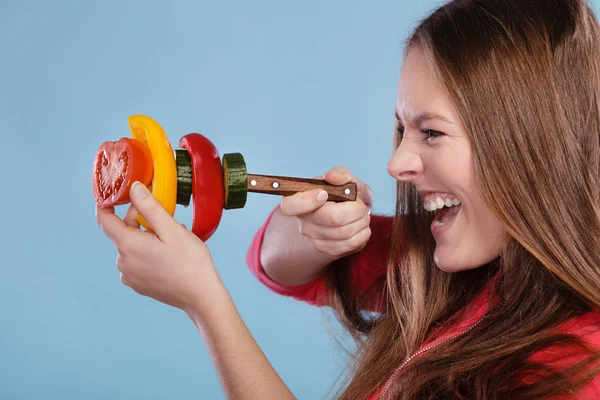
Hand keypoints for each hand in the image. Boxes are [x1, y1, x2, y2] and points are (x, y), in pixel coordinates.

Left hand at [95, 181, 220, 312]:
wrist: (201, 297)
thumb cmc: (190, 262)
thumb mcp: (172, 230)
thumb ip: (149, 208)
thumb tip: (133, 188)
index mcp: (128, 245)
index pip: (104, 220)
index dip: (106, 204)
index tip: (115, 194)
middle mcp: (123, 262)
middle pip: (122, 232)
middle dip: (138, 219)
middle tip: (164, 217)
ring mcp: (129, 276)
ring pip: (131, 246)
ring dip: (146, 237)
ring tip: (171, 239)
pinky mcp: (138, 285)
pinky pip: (137, 261)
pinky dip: (148, 252)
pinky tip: (168, 254)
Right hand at [280, 166, 372, 257]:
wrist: (351, 216)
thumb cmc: (346, 195)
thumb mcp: (345, 179)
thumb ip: (340, 174)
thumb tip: (332, 176)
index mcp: (300, 199)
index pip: (290, 206)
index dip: (307, 201)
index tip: (324, 194)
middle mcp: (304, 222)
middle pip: (333, 218)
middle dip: (356, 210)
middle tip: (360, 205)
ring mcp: (314, 239)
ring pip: (347, 232)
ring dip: (363, 222)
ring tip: (362, 215)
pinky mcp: (328, 250)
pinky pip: (352, 244)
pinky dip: (363, 234)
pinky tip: (360, 227)